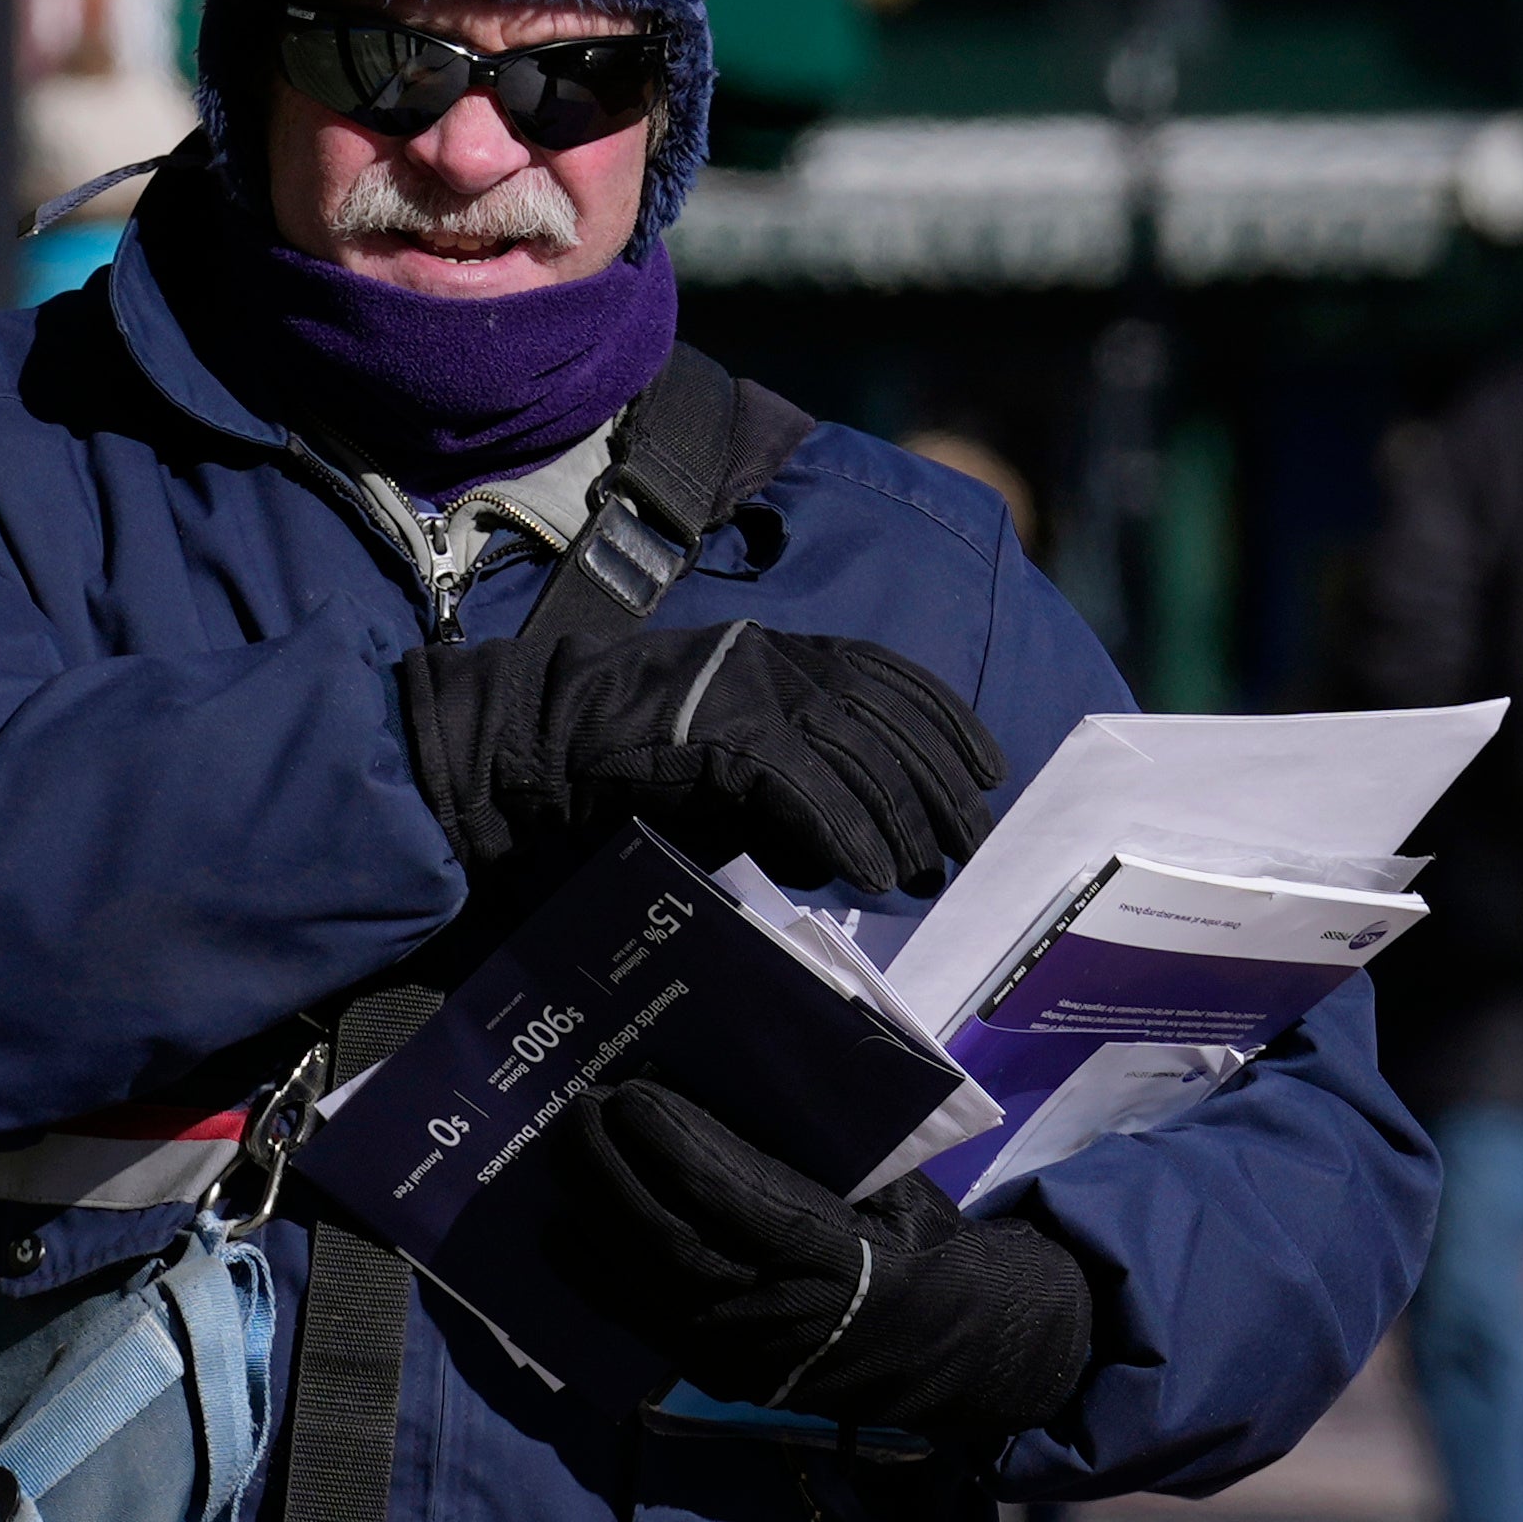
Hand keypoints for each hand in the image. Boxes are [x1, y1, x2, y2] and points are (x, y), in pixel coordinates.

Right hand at [399, 621, 1004, 895]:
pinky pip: (803, 785)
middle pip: (886, 718)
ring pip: (855, 752)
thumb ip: (789, 773)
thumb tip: (856, 833)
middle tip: (974, 837)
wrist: (533, 738)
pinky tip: (866, 869)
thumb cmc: (623, 754)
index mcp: (778, 652)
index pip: (887, 674)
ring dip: (899, 814)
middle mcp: (774, 662)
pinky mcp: (720, 734)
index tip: (989, 767)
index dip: (944, 720)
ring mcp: (748, 693)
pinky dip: (843, 829)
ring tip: (926, 866)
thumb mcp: (725, 749)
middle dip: (938, 780)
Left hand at [551, 1083, 1093, 1440]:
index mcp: (831, 1261)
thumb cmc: (920, 1246)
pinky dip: (591, 1271)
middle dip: (609, 1172)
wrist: (952, 1350)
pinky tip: (562, 1226)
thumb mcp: (887, 1188)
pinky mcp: (715, 1374)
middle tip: (579, 1109)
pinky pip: (637, 1318)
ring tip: (564, 1153)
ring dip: (589, 1212)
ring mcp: (738, 1354)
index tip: (631, 1093)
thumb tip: (737, 1092)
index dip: (669, 1147)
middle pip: (665, 1241)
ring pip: (639, 1283)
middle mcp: (774, 1316)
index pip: (728, 1202)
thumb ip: (813, 1157)